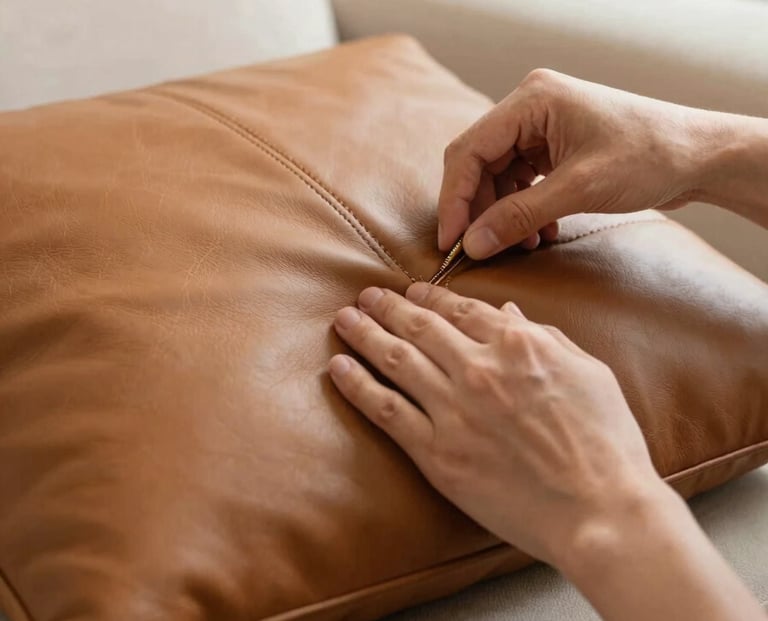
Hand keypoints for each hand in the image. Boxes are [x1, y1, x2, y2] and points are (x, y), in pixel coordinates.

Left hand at [328, 282, 660, 565]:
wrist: (600, 509)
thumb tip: (509, 312)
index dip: (430, 296)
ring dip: (364, 333)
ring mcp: (454, 410)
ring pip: (395, 360)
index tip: (411, 291)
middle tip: (367, 295)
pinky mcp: (437, 453)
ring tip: (344, 319)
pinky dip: (357, 385)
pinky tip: (338, 367)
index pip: (461, 309)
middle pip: (420, 327)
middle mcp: (479, 368)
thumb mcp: (588, 371)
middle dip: (388, 306)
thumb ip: (545, 337)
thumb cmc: (606, 443)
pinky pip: (385, 411)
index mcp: (518, 344)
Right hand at [438, 69, 708, 257]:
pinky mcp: (554, 146)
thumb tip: (473, 245)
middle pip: (480, 164)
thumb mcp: (579, 189)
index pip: (469, 150)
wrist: (699, 156)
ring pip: (498, 176)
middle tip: (480, 249)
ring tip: (523, 245)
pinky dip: (524, 210)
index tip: (452, 241)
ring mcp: (542, 126)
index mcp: (531, 99)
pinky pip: (520, 181)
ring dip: (504, 214)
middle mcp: (530, 107)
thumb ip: (519, 217)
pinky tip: (541, 233)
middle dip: (479, 209)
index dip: (455, 199)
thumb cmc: (649, 156)